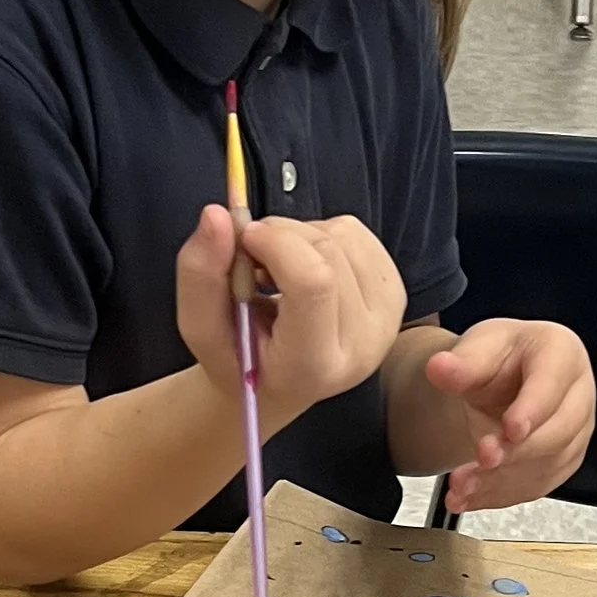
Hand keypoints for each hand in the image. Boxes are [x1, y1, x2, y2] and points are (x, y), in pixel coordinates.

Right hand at [174, 203, 406, 429]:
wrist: (281, 382)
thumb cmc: (238, 359)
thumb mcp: (201, 327)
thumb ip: (200, 274)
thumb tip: (217, 214)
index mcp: (314, 365)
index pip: (313, 283)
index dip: (275, 243)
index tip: (243, 239)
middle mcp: (364, 345)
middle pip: (326, 251)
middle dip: (278, 235)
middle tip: (251, 259)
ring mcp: (388, 319)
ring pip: (342, 235)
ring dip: (297, 235)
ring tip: (276, 271)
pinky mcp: (396, 294)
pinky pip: (356, 233)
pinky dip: (320, 234)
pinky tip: (303, 266)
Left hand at [425, 321, 596, 511]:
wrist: (500, 380)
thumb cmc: (500, 357)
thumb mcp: (477, 348)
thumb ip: (461, 362)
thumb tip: (440, 368)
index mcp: (561, 352)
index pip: (553, 383)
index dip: (533, 409)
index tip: (511, 429)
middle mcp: (576, 394)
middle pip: (559, 431)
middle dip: (518, 451)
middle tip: (482, 458)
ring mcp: (574, 432)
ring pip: (547, 465)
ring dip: (502, 480)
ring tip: (462, 485)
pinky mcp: (561, 462)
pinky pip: (536, 486)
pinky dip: (499, 495)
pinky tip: (469, 496)